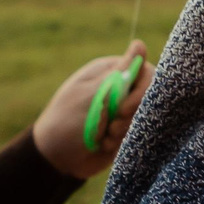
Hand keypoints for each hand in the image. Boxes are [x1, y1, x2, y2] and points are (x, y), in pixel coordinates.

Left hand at [31, 41, 149, 179]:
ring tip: (101, 137)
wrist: (55, 158)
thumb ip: (119, 73)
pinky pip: (137, 134)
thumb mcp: (91, 96)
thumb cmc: (67, 121)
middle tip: (111, 127)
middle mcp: (119, 88)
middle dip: (131, 115)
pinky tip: (103, 145)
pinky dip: (121, 142)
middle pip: (148, 96)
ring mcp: (122, 110)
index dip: (141, 91)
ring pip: (143, 118)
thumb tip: (140, 44)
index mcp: (109, 72)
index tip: (123, 109)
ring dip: (123, 131)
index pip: (144, 71)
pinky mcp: (124, 130)